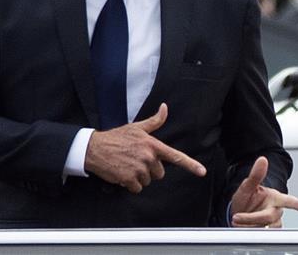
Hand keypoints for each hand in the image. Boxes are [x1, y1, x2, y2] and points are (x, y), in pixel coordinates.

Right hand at [84, 103, 205, 193]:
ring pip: (147, 181)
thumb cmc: (117, 137)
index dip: (191, 165)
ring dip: (138, 177)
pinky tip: (122, 173)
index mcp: (153, 145)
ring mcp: (139, 169)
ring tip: (127, 165)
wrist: (95, 148)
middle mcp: (149, 157)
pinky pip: (137, 188)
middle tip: (136, 160)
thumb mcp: (137, 127)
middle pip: (159, 173)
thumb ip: (155, 121)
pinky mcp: (129, 179)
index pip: (176, 156)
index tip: (202, 172)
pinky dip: (130, 184)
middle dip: (150, 169)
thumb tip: (165, 107)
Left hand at [230, 156, 297, 227]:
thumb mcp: (247, 187)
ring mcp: (272, 222)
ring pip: (267, 227)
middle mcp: (276, 210)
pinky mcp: (268, 232)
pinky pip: (264, 235)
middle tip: (237, 217)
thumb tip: (262, 160)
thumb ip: (255, 175)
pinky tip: (246, 228)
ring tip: (239, 222)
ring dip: (252, 226)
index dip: (297, 204)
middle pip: (269, 216)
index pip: (288, 200)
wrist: (238, 213)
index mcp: (274, 197)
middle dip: (252, 218)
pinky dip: (253, 232)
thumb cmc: (245, 199)